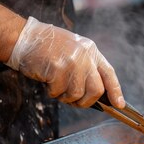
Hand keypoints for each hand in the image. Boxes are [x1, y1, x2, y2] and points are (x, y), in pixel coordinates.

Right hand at [6, 17, 124, 107]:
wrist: (24, 38)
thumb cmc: (47, 48)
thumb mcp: (73, 50)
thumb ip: (86, 68)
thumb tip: (96, 94)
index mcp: (91, 50)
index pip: (109, 73)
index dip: (115, 91)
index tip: (119, 105)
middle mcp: (85, 55)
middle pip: (96, 89)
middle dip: (87, 101)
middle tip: (75, 102)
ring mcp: (72, 61)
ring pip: (77, 94)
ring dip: (65, 97)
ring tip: (56, 86)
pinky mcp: (58, 68)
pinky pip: (59, 92)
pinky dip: (52, 92)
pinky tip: (47, 80)